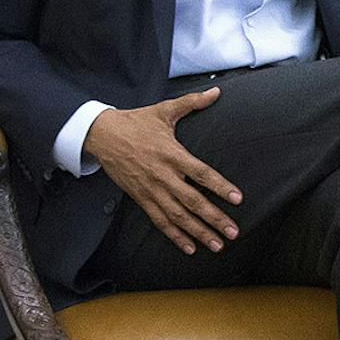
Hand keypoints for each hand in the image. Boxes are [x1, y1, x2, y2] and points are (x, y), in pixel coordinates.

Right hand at [83, 89, 242, 254]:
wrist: (101, 134)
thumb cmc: (136, 122)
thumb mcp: (164, 110)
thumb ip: (192, 103)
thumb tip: (215, 92)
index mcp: (172, 154)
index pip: (202, 174)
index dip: (220, 187)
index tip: (237, 199)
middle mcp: (163, 175)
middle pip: (192, 201)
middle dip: (214, 218)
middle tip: (233, 232)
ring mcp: (151, 189)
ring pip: (178, 216)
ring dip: (198, 232)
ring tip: (217, 245)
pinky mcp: (141, 198)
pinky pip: (160, 220)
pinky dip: (175, 235)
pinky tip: (191, 247)